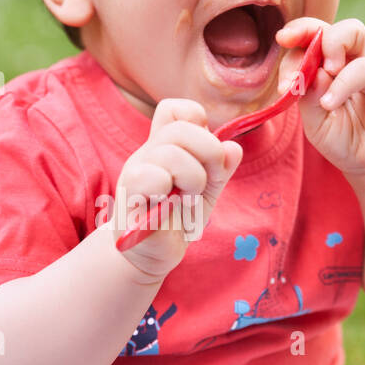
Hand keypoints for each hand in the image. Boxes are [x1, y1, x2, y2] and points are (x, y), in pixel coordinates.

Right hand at [112, 98, 242, 281]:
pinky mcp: (130, 196)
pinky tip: (169, 206)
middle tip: (209, 180)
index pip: (175, 110)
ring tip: (188, 198)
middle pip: (180, 128)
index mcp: (166, 146)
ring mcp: (136, 172)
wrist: (152, 254)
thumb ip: (220, 169)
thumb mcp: (206, 191)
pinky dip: (168, 190)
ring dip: (193, 177)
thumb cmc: (177, 220)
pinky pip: (150, 177)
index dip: (198, 122)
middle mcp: (148, 153)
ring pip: (171, 153)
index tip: (209, 154)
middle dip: (208, 152)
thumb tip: (233, 147)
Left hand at [276, 17, 364, 177]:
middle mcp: (344, 60)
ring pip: (352, 31)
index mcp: (321, 67)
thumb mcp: (315, 123)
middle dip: (303, 28)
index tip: (283, 82)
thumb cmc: (342, 139)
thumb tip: (309, 72)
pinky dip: (343, 83)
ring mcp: (364, 65)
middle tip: (287, 40)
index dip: (289, 54)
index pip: (303, 45)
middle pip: (325, 27)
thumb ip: (309, 98)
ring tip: (324, 71)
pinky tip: (330, 103)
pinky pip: (363, 68)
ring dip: (331, 43)